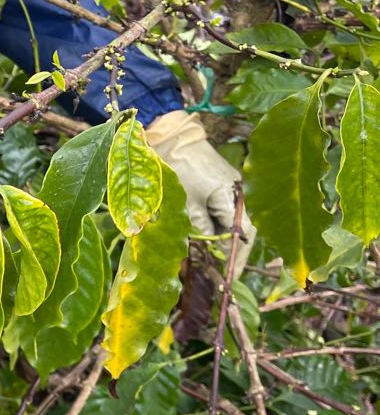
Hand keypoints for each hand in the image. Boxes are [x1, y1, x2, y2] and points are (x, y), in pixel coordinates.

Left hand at [144, 111, 254, 273]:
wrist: (173, 136)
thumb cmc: (178, 166)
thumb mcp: (186, 203)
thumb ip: (199, 230)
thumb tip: (205, 255)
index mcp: (234, 198)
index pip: (243, 237)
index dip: (236, 259)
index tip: (229, 278)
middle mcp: (239, 194)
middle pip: (241, 232)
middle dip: (229, 253)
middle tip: (217, 273)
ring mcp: (232, 189)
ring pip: (232, 223)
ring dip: (221, 241)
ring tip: (208, 259)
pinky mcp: (222, 185)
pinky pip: (224, 212)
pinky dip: (215, 226)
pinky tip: (203, 238)